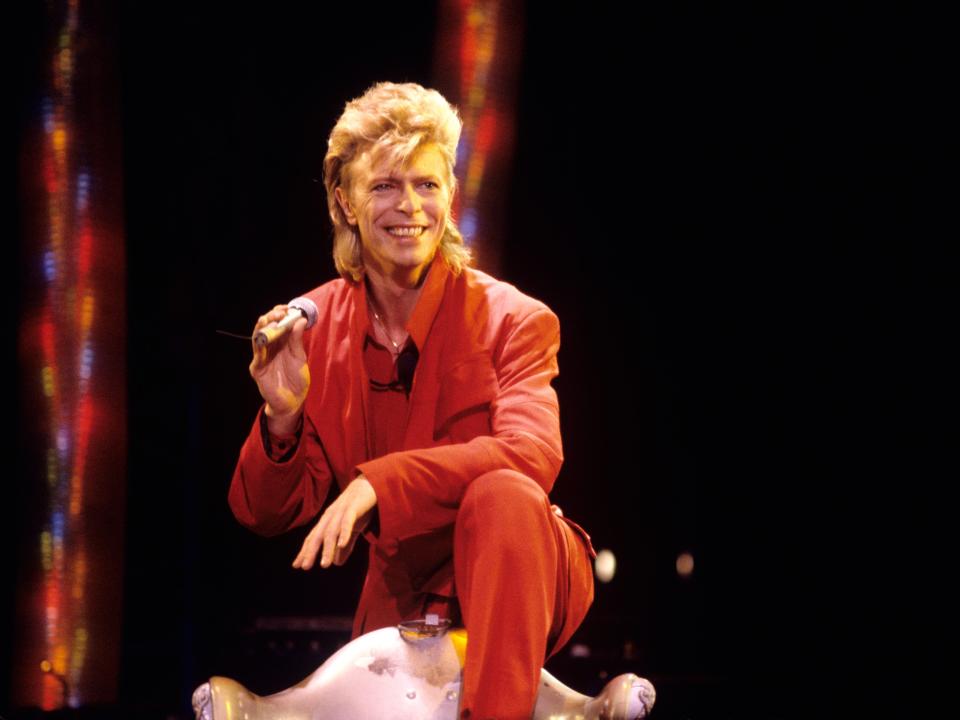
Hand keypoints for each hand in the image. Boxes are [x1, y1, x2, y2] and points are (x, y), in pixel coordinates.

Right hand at [249, 305, 309, 431]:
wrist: (293, 401)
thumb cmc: (297, 379)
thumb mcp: (300, 357)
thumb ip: (297, 340)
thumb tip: (300, 320)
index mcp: (280, 343)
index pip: (276, 323)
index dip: (280, 314)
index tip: (288, 308)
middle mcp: (269, 348)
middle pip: (265, 328)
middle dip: (271, 318)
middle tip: (280, 313)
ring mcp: (261, 358)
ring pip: (258, 338)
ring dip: (263, 328)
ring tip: (270, 320)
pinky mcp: (257, 369)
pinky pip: (257, 355)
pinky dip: (260, 346)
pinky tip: (265, 339)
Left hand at [293, 476, 376, 569]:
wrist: (372, 484)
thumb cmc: (360, 508)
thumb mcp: (352, 529)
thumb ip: (345, 545)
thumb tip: (337, 563)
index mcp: (328, 521)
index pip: (313, 537)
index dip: (305, 551)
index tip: (297, 565)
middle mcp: (331, 516)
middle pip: (318, 535)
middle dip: (310, 551)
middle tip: (305, 567)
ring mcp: (341, 510)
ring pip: (331, 532)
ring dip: (327, 548)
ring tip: (325, 565)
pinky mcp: (354, 506)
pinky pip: (347, 521)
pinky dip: (344, 532)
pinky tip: (341, 544)